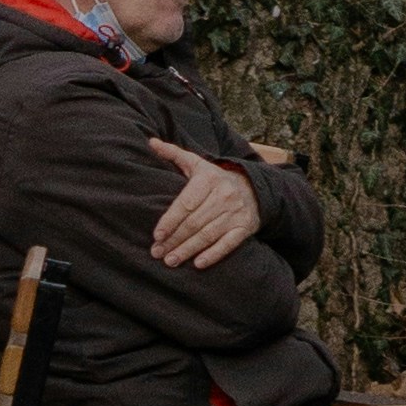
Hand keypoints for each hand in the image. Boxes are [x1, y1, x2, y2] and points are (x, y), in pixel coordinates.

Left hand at [148, 142, 264, 271]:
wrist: (253, 187)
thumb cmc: (215, 178)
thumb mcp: (197, 164)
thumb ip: (174, 154)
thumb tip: (151, 142)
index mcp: (209, 179)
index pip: (186, 203)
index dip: (170, 221)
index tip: (157, 235)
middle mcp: (224, 195)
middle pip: (194, 222)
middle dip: (174, 239)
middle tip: (157, 253)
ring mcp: (235, 212)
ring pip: (208, 234)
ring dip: (188, 250)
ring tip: (170, 261)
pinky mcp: (245, 227)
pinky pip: (229, 243)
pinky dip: (214, 254)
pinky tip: (198, 264)